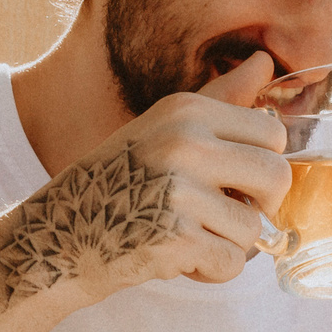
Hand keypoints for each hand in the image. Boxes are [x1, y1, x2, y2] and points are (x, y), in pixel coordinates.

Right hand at [1, 53, 292, 300]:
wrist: (55, 237)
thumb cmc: (116, 183)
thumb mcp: (164, 128)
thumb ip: (220, 99)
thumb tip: (265, 61)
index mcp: (187, 110)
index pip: (273, 135)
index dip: (261, 167)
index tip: (233, 182)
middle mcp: (185, 142)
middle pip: (276, 177)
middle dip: (259, 207)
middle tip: (221, 216)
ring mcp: (178, 189)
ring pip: (254, 229)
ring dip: (227, 245)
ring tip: (186, 236)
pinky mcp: (174, 237)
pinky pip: (231, 264)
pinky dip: (210, 271)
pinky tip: (176, 258)